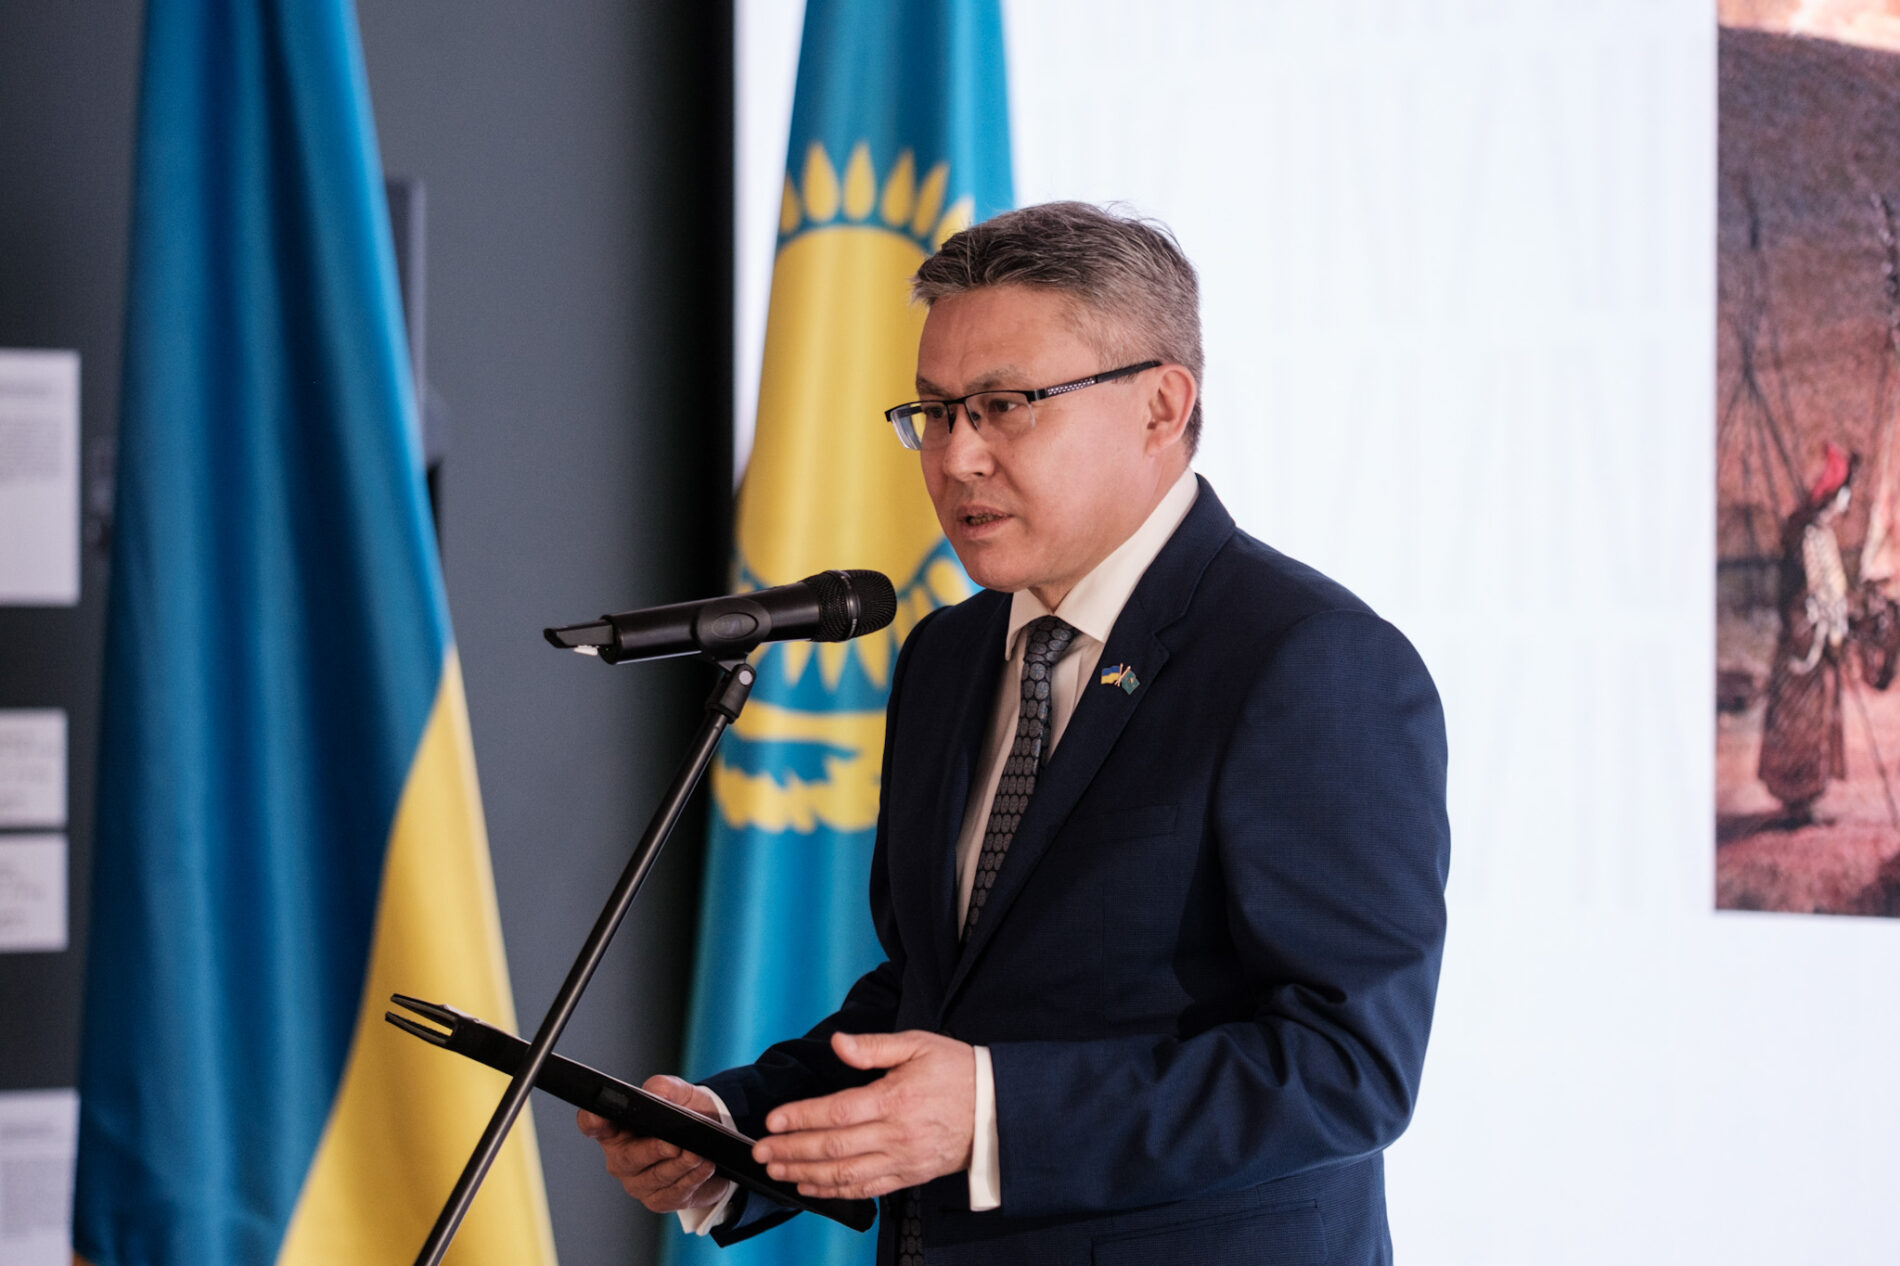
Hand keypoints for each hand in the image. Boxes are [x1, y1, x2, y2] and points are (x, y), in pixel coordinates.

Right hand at [577, 1075, 733, 1213]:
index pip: (592, 1124)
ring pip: (656, 1177)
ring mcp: (637, 1182)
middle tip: (674, 1144)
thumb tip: (658, 1096)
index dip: (593, 1121)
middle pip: (628, 1158)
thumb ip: (664, 1088)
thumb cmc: (684, 1114)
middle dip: (653, 1150)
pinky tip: (704, 1167)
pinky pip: (673, 1193)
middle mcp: (620, 1158)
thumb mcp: (678, 1094)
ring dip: (679, 1165)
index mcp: (615, 1128)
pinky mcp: (659, 1200)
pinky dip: (692, 1179)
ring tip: (697, 1154)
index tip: (600, 1116)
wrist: (711, 1141)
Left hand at [751, 1030, 974, 1199]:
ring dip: (806, 1174)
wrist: (996, 1109)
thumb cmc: (956, 1071)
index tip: (774, 1121)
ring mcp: (902, 1159)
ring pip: (845, 1173)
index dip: (802, 1117)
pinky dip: (835, 1191)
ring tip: (777, 1170)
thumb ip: (873, 1047)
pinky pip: (866, 1189)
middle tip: (762, 1151)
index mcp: (896, 1098)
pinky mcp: (908, 1175)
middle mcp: (897, 1134)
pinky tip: (812, 1188)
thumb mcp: (918, 1045)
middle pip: (834, 1147)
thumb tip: (838, 1043)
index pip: (838, 1111)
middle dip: (792, 1151)